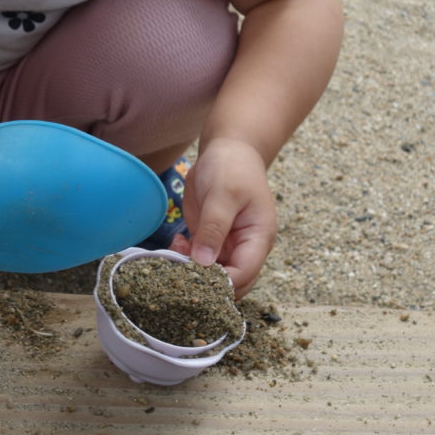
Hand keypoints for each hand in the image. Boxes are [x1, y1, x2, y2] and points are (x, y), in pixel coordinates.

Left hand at [169, 138, 276, 297]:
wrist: (228, 151)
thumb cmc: (232, 169)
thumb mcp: (223, 195)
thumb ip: (214, 228)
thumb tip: (204, 262)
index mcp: (258, 238)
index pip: (244, 274)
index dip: (221, 283)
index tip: (195, 279)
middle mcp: (246, 247)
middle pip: (231, 283)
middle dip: (206, 282)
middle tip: (179, 270)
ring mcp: (228, 245)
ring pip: (212, 275)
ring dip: (192, 271)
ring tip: (175, 252)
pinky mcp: (211, 240)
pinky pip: (199, 261)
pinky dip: (186, 258)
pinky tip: (177, 243)